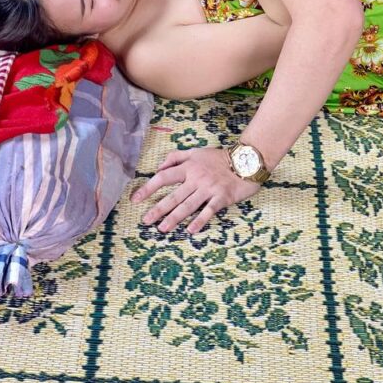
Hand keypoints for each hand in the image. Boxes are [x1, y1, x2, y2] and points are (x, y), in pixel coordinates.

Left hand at [130, 146, 261, 233]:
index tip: (135, 199)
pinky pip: (209, 211)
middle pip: (174, 195)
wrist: (246, 160)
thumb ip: (176, 157)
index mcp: (189, 167)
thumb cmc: (219, 157)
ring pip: (188, 205)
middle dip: (158, 208)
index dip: (148, 188)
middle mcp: (196, 179)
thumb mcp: (197, 151)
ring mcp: (209, 189)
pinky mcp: (222, 198)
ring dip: (175, 218)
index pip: (164, 177)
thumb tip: (159, 167)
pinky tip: (191, 230)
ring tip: (162, 229)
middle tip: (145, 220)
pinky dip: (200, 220)